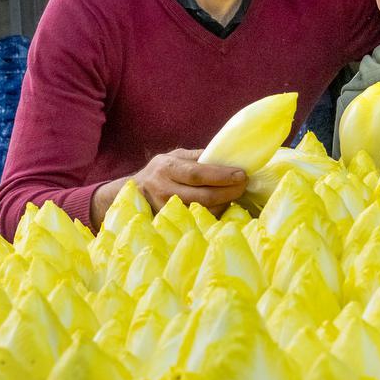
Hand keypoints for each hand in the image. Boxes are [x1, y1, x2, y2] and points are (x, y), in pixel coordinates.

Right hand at [133, 148, 249, 215]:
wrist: (135, 192)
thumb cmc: (162, 171)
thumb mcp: (175, 157)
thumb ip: (199, 157)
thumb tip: (228, 156)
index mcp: (167, 168)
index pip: (197, 174)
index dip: (221, 175)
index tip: (241, 174)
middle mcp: (164, 189)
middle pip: (203, 196)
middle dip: (229, 191)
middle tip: (244, 185)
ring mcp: (166, 209)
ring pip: (203, 211)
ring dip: (225, 203)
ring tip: (236, 194)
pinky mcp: (170, 223)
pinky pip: (198, 221)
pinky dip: (215, 214)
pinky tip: (224, 205)